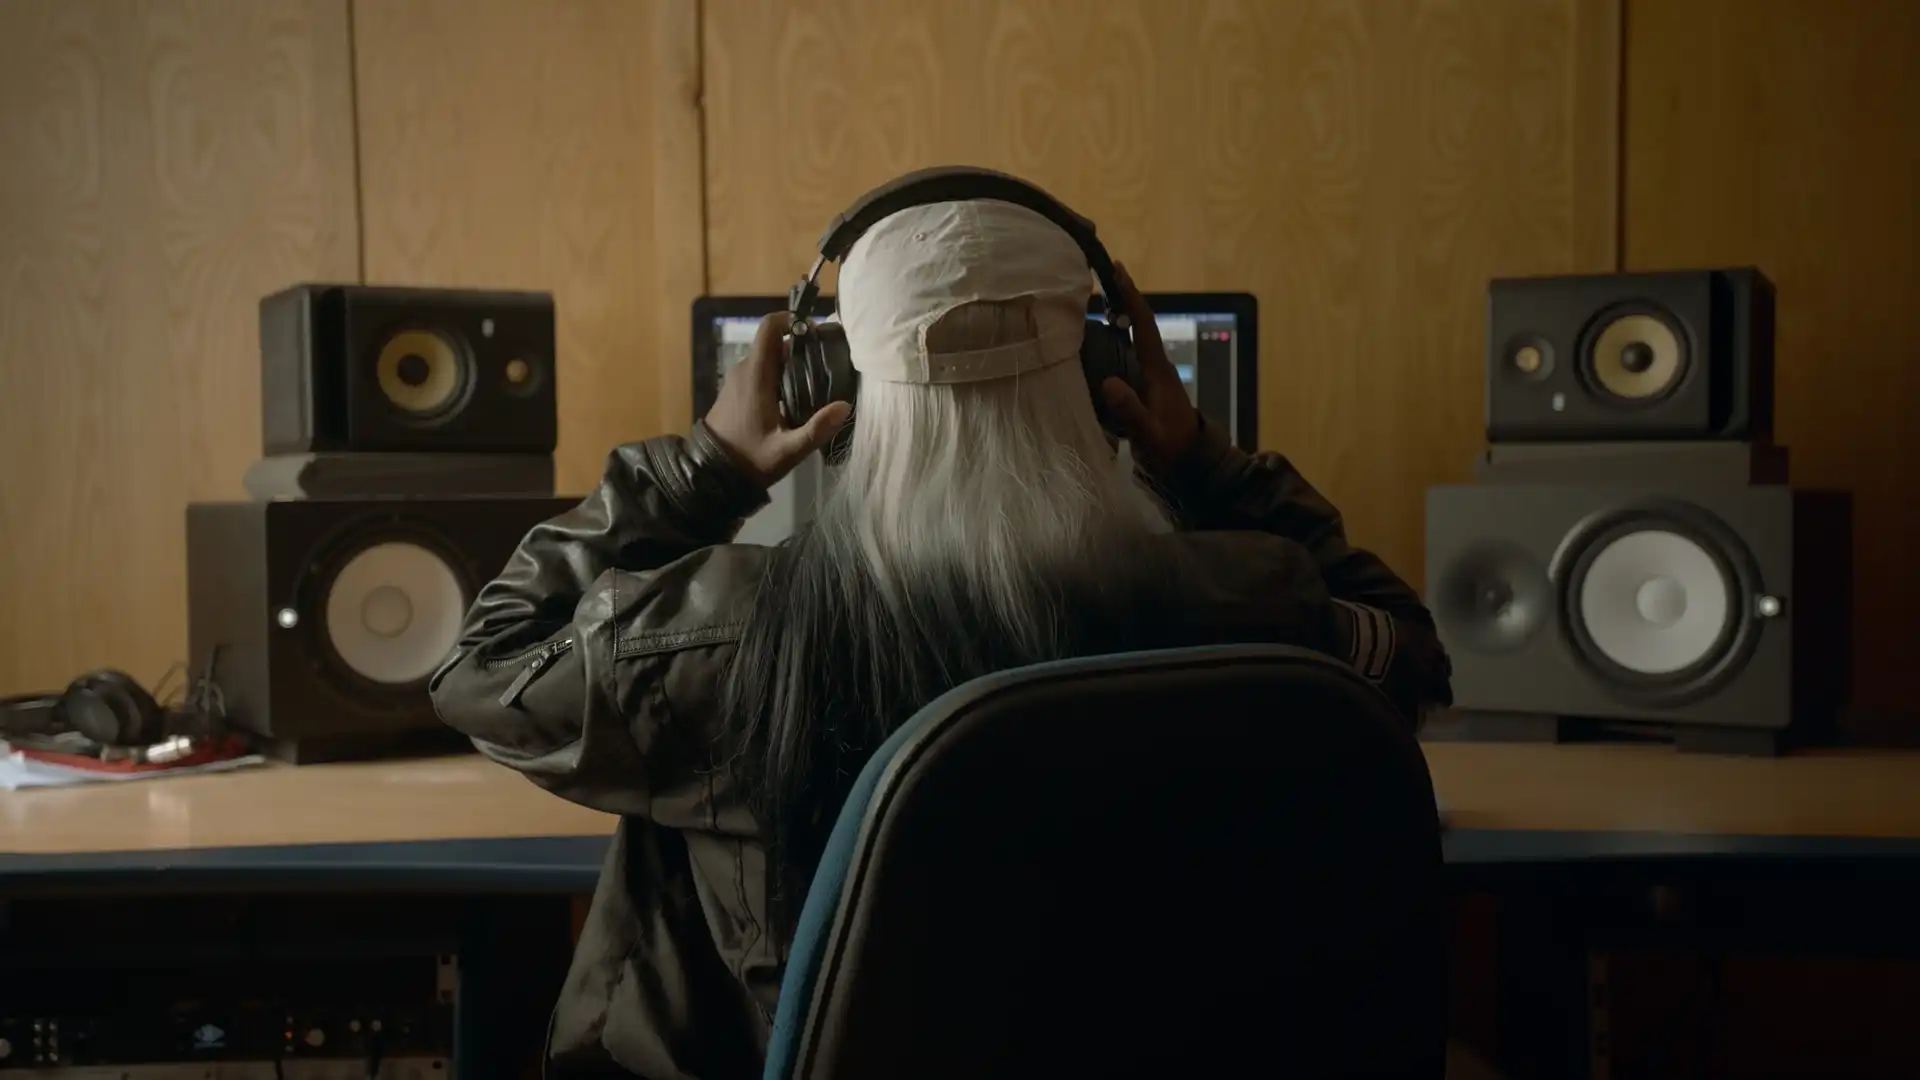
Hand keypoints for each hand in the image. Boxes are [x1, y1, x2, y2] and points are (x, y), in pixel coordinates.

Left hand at [703, 311, 851, 487]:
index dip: (792, 320)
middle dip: (800, 346)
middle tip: (828, 362)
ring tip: (818, 381)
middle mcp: (744, 370)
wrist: (710, 474)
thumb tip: (845, 406)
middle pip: (774, 343)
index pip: (769, 327)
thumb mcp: (787, 450)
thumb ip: (816, 429)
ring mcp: (737, 380)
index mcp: (755, 374)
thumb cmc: (748, 459)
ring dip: (791, 363)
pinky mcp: (735, 392)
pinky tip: (797, 397)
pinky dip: (779, 375)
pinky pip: (760, 372)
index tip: (816, 332)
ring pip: (768, 358)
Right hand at [1098, 263, 1200, 473]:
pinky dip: (1109, 343)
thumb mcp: (1150, 434)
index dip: (1131, 297)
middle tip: (1093, 280)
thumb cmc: (1172, 448)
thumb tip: (1109, 383)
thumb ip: (1131, 411)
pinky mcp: (1143, 388)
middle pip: (1136, 325)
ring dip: (1113, 320)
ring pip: (1129, 340)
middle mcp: (1155, 367)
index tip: (1117, 270)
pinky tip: (1090, 343)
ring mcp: (1150, 377)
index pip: (1144, 325)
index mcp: (1158, 371)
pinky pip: (1124, 357)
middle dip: (1119, 300)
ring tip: (1086, 305)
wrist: (1192, 464)